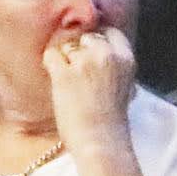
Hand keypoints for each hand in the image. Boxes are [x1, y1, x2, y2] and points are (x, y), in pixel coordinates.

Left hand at [44, 27, 137, 151]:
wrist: (101, 143)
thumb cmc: (112, 121)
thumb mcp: (126, 86)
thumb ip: (114, 65)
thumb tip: (96, 50)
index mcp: (126, 58)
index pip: (109, 32)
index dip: (98, 41)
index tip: (92, 55)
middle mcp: (107, 55)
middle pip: (87, 36)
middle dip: (80, 50)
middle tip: (78, 72)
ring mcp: (85, 63)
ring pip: (68, 44)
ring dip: (65, 59)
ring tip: (69, 81)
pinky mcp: (65, 74)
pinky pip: (51, 55)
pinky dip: (50, 64)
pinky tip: (57, 79)